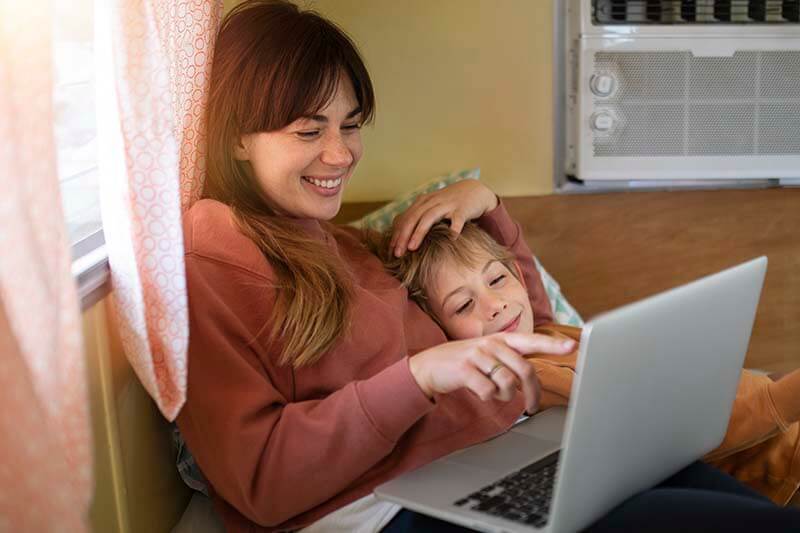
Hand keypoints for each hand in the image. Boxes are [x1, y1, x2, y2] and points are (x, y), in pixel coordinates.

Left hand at [389, 180, 498, 256]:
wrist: (474, 191)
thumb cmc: (450, 204)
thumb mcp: (431, 207)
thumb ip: (418, 218)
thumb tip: (400, 235)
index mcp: (423, 202)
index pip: (405, 218)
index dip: (397, 234)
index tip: (391, 250)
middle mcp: (432, 201)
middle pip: (413, 218)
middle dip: (403, 235)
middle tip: (397, 253)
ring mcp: (447, 204)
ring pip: (429, 217)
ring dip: (419, 232)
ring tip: (412, 248)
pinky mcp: (462, 209)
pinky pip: (457, 220)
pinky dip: (453, 229)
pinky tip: (450, 240)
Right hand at [408, 333, 575, 412]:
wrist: (427, 367)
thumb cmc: (463, 364)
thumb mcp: (486, 355)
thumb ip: (508, 361)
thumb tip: (532, 380)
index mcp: (500, 340)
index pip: (532, 341)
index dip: (553, 344)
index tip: (572, 345)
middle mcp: (491, 344)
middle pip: (524, 369)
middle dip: (532, 392)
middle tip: (531, 406)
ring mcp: (477, 355)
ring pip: (507, 381)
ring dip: (505, 395)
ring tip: (496, 395)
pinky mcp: (464, 369)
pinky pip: (487, 390)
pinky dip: (487, 397)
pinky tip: (480, 393)